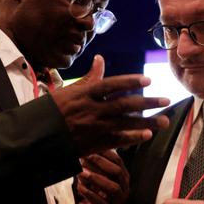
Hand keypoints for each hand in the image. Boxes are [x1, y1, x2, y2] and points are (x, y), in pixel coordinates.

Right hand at [51, 55, 169, 155]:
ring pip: (124, 123)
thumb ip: (89, 78)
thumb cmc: (52, 111)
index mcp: (84, 94)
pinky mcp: (93, 144)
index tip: (148, 81)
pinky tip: (146, 136)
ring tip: (164, 121)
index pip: (111, 85)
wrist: (37, 137)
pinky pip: (116, 140)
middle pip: (124, 105)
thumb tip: (100, 59)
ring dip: (146, 123)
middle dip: (147, 103)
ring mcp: (93, 127)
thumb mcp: (68, 90)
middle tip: (165, 101)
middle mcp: (91, 110)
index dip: (130, 82)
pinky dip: (131, 138)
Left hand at [77, 149, 128, 203]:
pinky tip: (80, 188)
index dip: (105, 153)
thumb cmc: (95, 191)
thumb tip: (84, 147)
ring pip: (113, 187)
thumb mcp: (95, 176)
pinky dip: (91, 195)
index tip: (90, 147)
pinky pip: (103, 203)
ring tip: (80, 173)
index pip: (118, 160)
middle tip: (84, 158)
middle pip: (116, 172)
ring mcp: (120, 201)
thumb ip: (94, 164)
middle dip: (100, 163)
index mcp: (123, 176)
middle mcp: (125, 188)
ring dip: (96, 178)